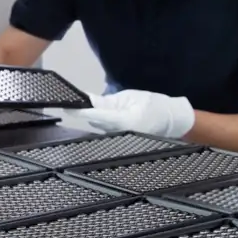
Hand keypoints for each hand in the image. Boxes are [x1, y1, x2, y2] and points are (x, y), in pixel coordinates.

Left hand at [76, 89, 195, 139]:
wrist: (171, 122)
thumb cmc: (154, 106)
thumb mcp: (131, 97)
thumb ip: (108, 102)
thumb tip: (90, 101)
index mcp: (124, 122)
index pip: (97, 116)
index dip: (80, 111)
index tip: (67, 107)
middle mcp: (119, 134)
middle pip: (94, 122)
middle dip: (82, 112)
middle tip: (68, 102)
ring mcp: (119, 139)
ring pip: (97, 126)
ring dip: (89, 116)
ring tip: (78, 105)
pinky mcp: (119, 140)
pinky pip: (104, 129)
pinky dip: (97, 121)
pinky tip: (91, 113)